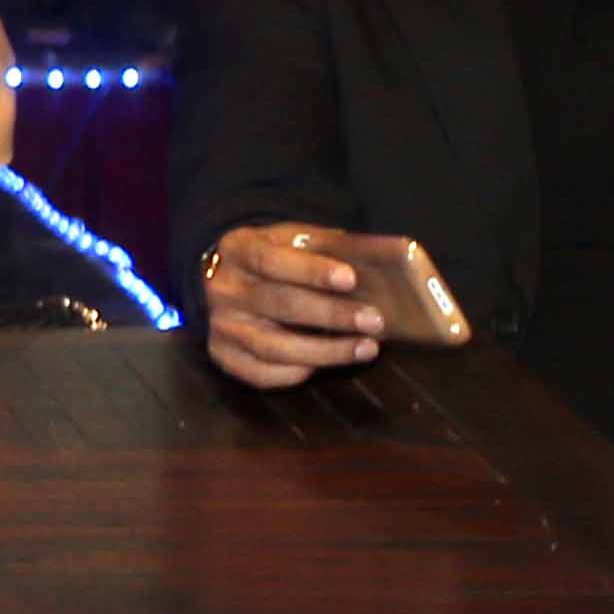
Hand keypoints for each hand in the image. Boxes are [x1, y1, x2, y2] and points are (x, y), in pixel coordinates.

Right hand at [196, 223, 391, 389]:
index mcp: (238, 248)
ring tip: (366, 348)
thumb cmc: (279, 256)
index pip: (271, 260)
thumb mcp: (299, 239)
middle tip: (375, 321)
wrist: (232, 275)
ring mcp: (221, 325)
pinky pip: (262, 373)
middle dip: (331, 315)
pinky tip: (328, 364)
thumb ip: (336, 246)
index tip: (350, 278)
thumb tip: (393, 254)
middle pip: (279, 305)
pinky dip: (299, 372)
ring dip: (325, 351)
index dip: (311, 271)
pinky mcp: (224, 355)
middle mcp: (224, 288)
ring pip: (273, 347)